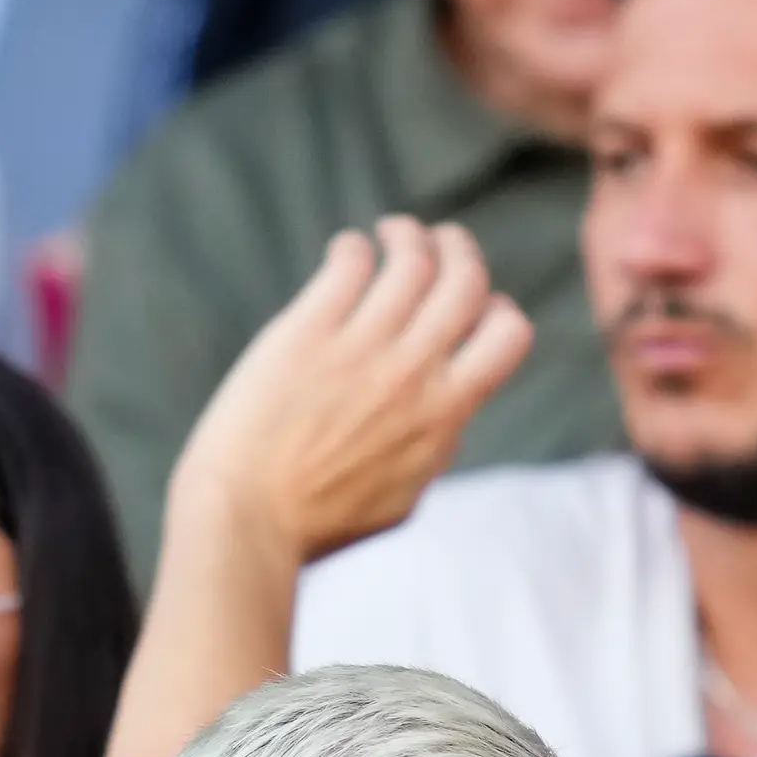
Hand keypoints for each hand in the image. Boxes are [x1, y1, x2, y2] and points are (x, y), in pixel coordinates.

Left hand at [164, 218, 531, 577]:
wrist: (247, 522)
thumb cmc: (320, 522)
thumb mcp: (403, 497)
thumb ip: (434, 450)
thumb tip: (449, 423)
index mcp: (446, 414)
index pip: (509, 334)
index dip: (495, 309)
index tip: (469, 307)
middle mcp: (414, 374)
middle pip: (467, 280)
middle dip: (459, 250)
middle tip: (438, 244)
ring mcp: (362, 348)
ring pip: (413, 258)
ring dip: (408, 234)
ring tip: (389, 235)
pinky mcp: (309, 330)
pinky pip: (349, 262)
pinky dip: (355, 247)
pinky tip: (344, 254)